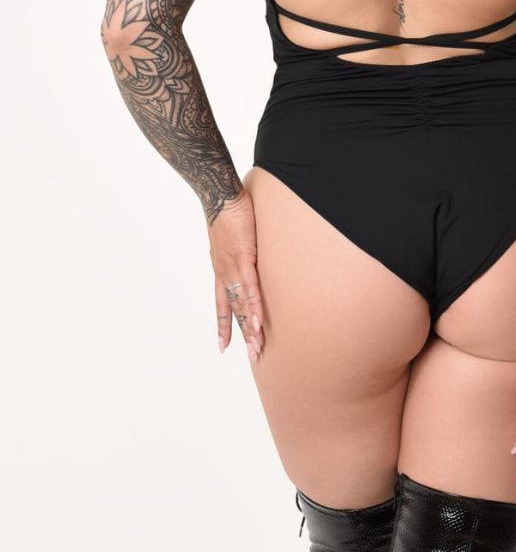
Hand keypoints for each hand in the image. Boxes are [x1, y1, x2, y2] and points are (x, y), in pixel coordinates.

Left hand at [207, 187, 265, 362]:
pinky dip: (254, 306)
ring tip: (258, 346)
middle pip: (233, 310)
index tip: (223, 347)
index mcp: (221, 270)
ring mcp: (232, 268)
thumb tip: (247, 251)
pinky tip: (258, 321)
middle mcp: (223, 274)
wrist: (221, 196)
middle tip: (253, 355)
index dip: (223, 326)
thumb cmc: (228, 212)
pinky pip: (250, 289)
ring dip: (251, 327)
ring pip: (242, 304)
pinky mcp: (243, 259)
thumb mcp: (232, 237)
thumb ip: (240, 250)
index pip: (222, 304)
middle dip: (242, 334)